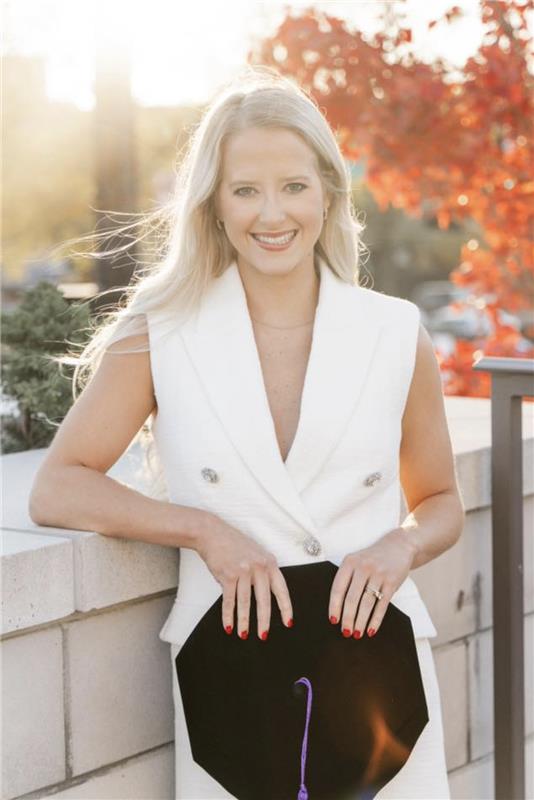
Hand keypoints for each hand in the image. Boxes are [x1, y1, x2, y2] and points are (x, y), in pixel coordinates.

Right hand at [194, 514, 293, 640]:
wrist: (212, 533)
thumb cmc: (233, 544)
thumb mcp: (255, 553)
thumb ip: (262, 572)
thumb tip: (264, 597)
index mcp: (269, 562)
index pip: (281, 589)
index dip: (286, 608)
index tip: (288, 622)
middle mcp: (258, 566)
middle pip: (264, 600)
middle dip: (264, 621)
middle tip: (263, 635)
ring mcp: (243, 570)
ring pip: (245, 602)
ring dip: (244, 621)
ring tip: (244, 634)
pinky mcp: (228, 575)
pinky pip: (229, 601)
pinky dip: (228, 615)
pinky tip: (229, 625)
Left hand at [328, 528, 417, 637]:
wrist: (398, 546)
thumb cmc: (373, 558)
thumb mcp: (356, 560)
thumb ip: (347, 578)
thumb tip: (338, 607)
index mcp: (349, 562)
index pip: (338, 588)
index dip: (334, 606)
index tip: (333, 620)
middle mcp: (363, 568)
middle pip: (352, 598)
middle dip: (348, 618)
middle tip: (345, 632)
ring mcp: (378, 575)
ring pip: (366, 603)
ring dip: (360, 621)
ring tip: (357, 633)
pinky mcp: (392, 582)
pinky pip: (382, 605)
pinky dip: (376, 620)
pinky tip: (371, 629)